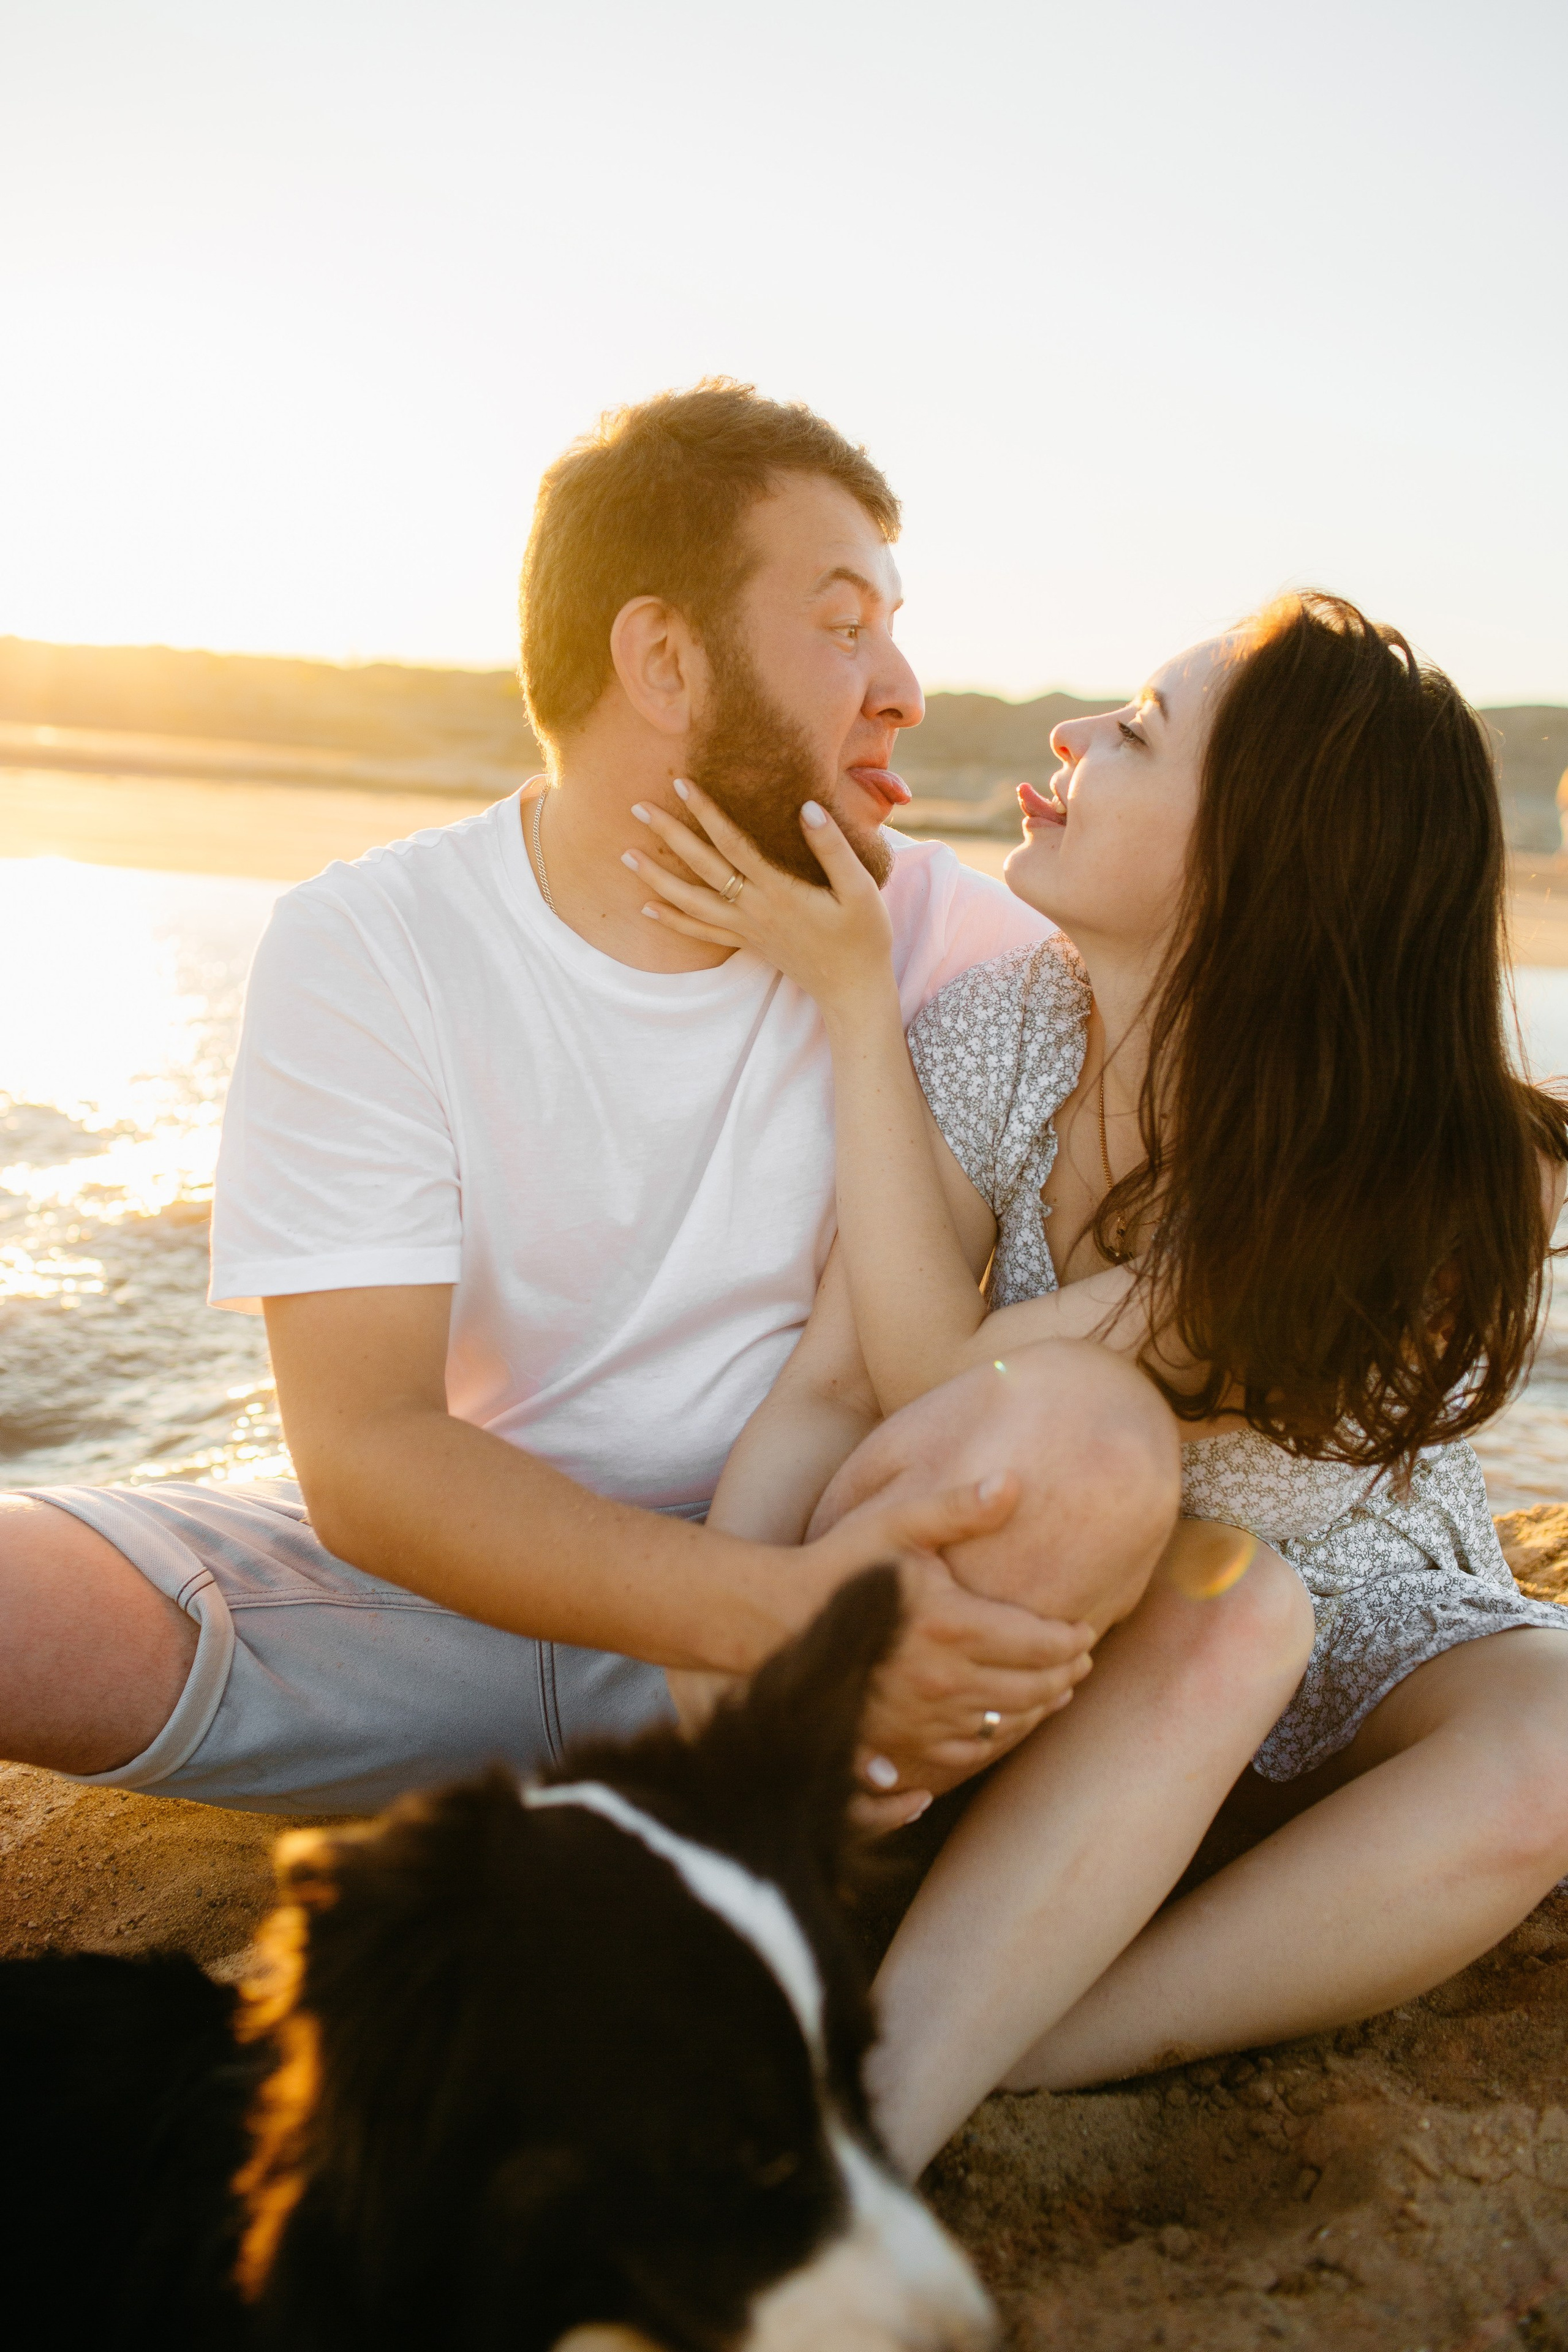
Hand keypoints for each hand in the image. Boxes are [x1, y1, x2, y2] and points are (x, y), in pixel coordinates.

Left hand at [622, 777, 896, 1013]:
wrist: (852, 988)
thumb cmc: (863, 936)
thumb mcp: (860, 889)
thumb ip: (832, 848)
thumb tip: (807, 807)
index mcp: (780, 890)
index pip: (733, 843)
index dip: (706, 813)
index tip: (682, 785)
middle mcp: (754, 909)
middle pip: (701, 868)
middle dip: (668, 836)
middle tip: (637, 808)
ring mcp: (746, 929)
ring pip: (691, 902)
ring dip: (657, 878)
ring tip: (627, 856)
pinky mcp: (747, 943)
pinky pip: (700, 932)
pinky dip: (672, 920)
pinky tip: (648, 908)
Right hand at [805, 1474, 1094, 1830]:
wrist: (775, 1620)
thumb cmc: (841, 1563)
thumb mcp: (899, 1522)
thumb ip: (959, 1507)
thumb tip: (1014, 1483)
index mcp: (955, 1625)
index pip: (1042, 1645)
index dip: (1073, 1642)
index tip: (1086, 1632)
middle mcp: (945, 1681)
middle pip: (1032, 1691)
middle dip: (1065, 1677)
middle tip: (1080, 1663)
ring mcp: (923, 1718)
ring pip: (1003, 1727)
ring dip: (1036, 1710)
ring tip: (1054, 1692)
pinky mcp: (900, 1742)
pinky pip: (964, 1753)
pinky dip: (993, 1738)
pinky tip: (999, 1722)